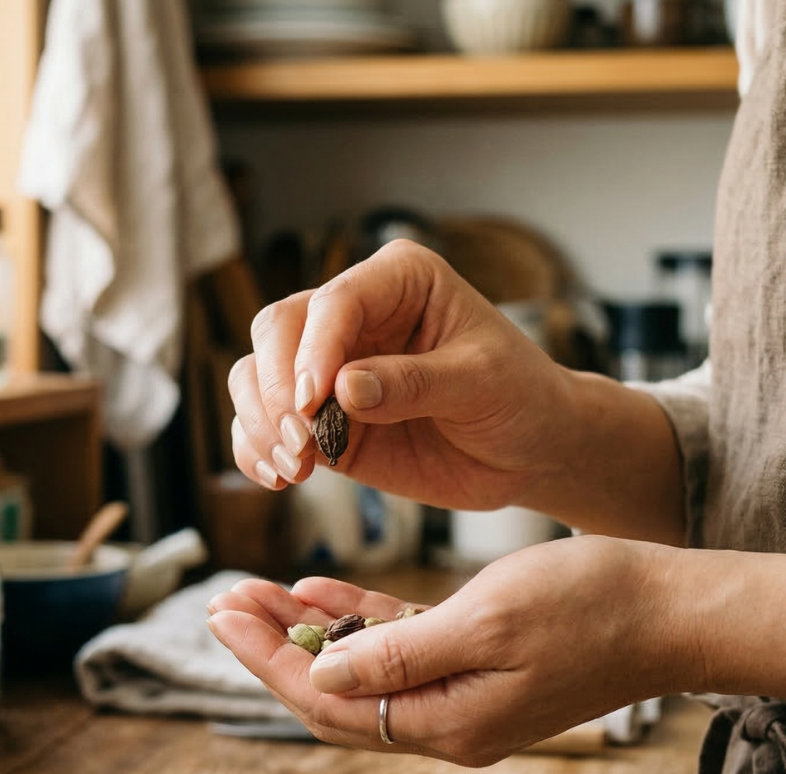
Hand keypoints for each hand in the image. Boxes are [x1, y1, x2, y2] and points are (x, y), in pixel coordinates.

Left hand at [206, 535, 690, 765]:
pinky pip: (398, 648)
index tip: (222, 615)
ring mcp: (460, 696)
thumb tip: (320, 677)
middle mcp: (445, 722)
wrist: (670, 611)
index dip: (268, 660)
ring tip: (256, 593)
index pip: (328, 702)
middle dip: (273, 647)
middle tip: (223, 601)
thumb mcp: (486, 623)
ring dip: (307, 633)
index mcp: (445, 724)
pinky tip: (319, 592)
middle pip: (333, 693)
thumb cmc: (589, 607)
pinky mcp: (475, 665)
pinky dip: (357, 622)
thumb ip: (399, 656)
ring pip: (359, 671)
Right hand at [229, 238, 572, 510]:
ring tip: (294, 468)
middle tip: (302, 444)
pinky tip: (276, 479)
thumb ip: (413, 384)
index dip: (313, 351)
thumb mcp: (480, 383)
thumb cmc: (518, 398)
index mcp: (398, 281)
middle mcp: (353, 317)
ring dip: (261, 423)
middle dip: (277, 390)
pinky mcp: (321, 420)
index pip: (333, 302)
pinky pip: (264, 426)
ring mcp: (330, 370)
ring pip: (256, 376)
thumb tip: (342, 389)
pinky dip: (256, 451)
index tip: (312, 403)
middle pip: (276, 330)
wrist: (528, 451)